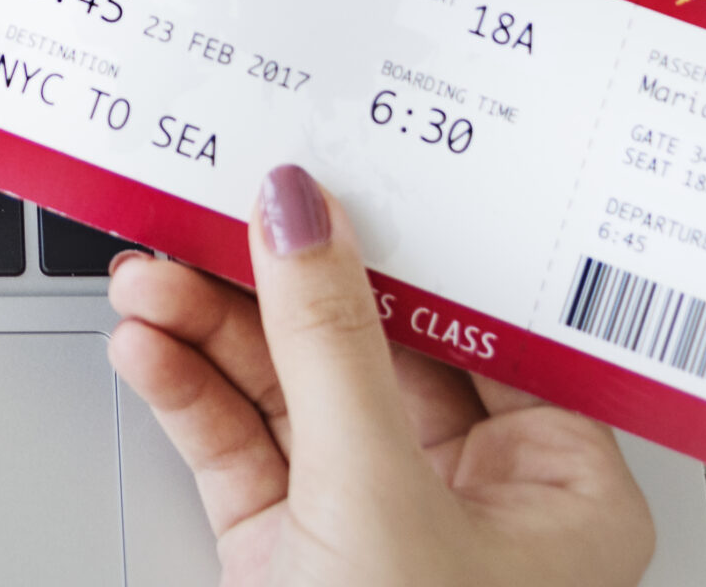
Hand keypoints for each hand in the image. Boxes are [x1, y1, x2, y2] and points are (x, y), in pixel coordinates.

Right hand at [108, 166, 655, 586]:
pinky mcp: (288, 554)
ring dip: (207, 325)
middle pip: (364, 341)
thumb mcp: (375, 496)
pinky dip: (185, 390)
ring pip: (286, 386)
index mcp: (558, 486)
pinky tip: (146, 344)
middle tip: (208, 204)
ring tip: (147, 276)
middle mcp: (472, 498)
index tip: (334, 158)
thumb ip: (328, 340)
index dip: (402, 234)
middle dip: (270, 278)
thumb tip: (302, 209)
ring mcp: (372, 525)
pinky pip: (235, 445)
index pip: (478, 319)